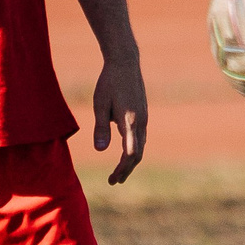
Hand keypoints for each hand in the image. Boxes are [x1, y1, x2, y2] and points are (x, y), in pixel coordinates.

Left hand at [93, 54, 148, 184]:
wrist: (125, 63)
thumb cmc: (109, 82)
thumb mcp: (100, 105)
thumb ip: (101, 128)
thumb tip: (101, 150)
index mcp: (130, 122)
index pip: (130, 154)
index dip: (122, 169)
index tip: (112, 180)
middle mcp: (141, 123)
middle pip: (137, 154)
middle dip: (126, 170)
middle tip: (115, 181)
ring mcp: (144, 118)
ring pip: (140, 146)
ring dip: (130, 161)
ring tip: (119, 171)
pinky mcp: (143, 114)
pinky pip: (141, 137)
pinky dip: (134, 149)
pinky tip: (125, 152)